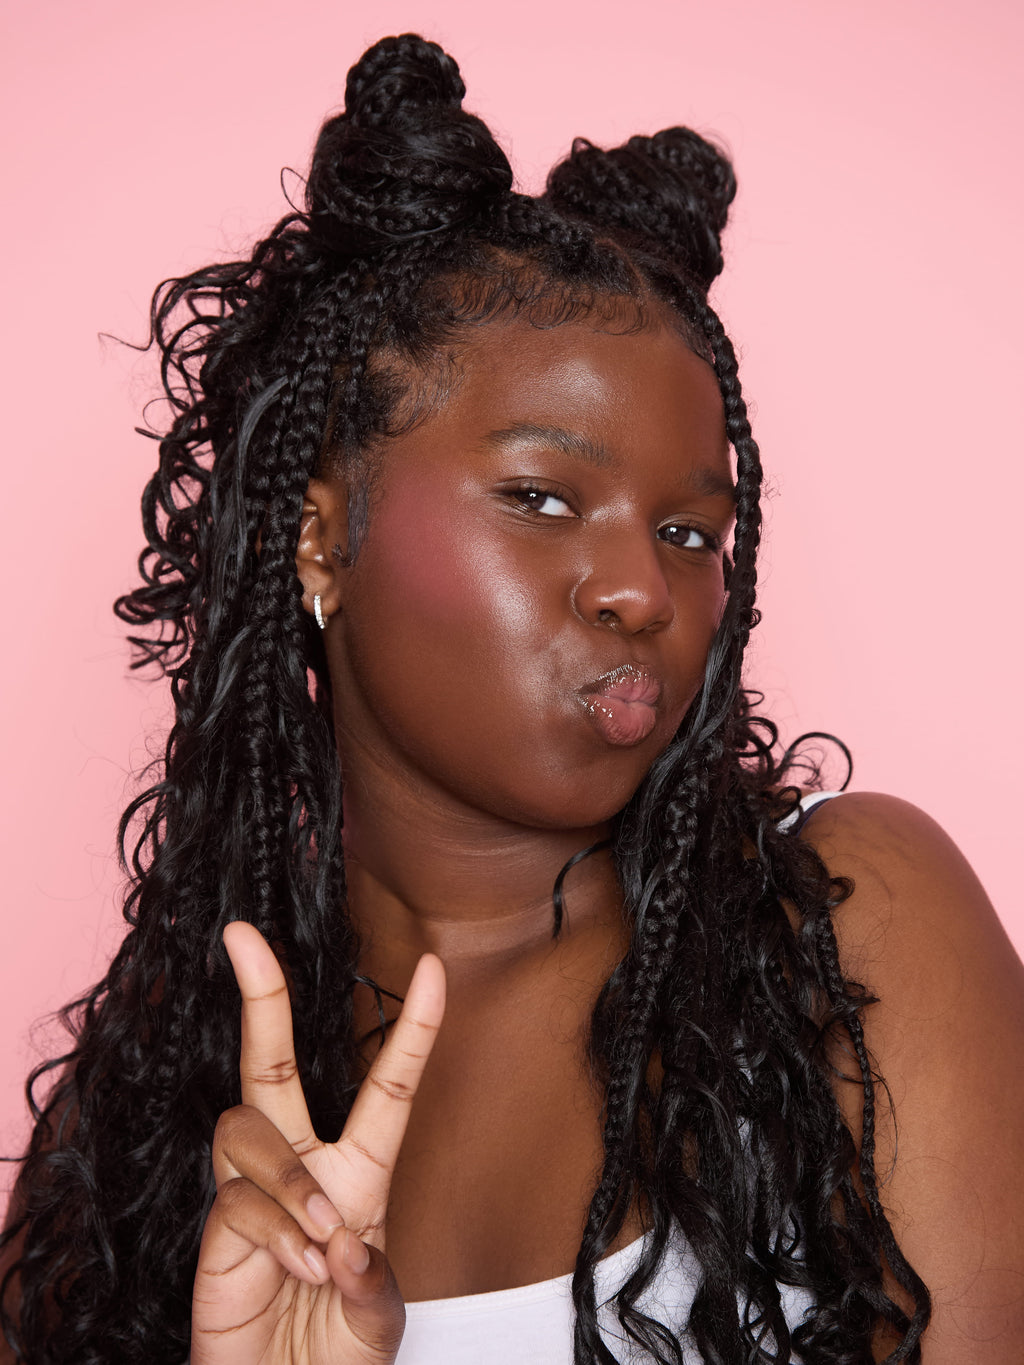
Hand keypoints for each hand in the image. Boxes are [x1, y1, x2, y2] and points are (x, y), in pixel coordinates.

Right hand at [190, 922, 445, 1364]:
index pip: (387, 1085)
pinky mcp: (215, 1230)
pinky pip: (235, 1199)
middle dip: (258, 996)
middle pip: (269, 1064)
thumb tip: (345, 1238)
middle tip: (241, 937)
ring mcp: (253, 1193)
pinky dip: (277, 1233)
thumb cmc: (333, 1351)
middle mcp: (301, 1167)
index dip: (412, 1026)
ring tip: (323, 1244)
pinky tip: (300, 1269)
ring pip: (249, 1128)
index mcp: (359, 1173)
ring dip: (292, 1182)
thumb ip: (374, 1281)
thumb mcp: (379, 1317)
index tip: (431, 965)